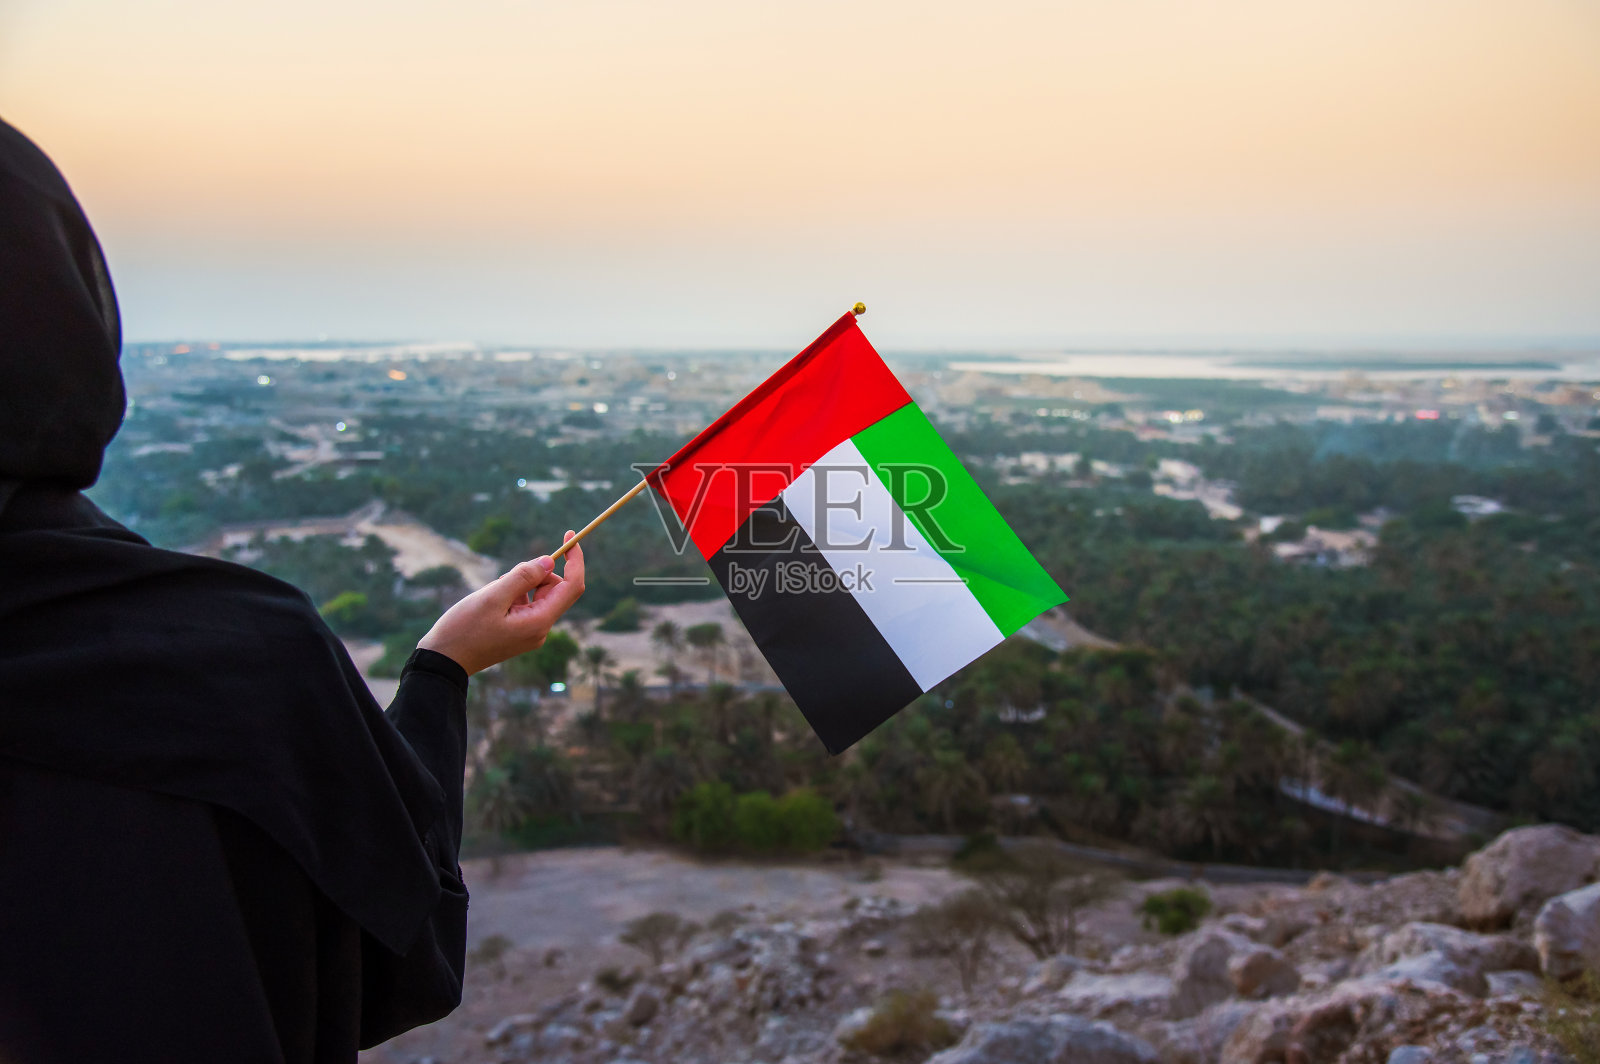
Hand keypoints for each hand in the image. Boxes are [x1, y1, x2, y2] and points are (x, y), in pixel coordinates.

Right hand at [416, 531, 585, 674]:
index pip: (572, 586)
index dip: (574, 559)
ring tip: (493, 596)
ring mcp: (531, 632)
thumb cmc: (464, 630)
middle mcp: (541, 629)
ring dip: (520, 584)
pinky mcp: (519, 632)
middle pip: (555, 589)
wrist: (444, 661)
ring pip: (538, 594)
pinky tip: (491, 602)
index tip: (569, 535)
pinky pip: (525, 604)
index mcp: (539, 621)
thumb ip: (522, 577)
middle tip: (506, 578)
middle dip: (536, 574)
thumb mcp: (492, 597)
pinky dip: (513, 594)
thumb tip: (549, 562)